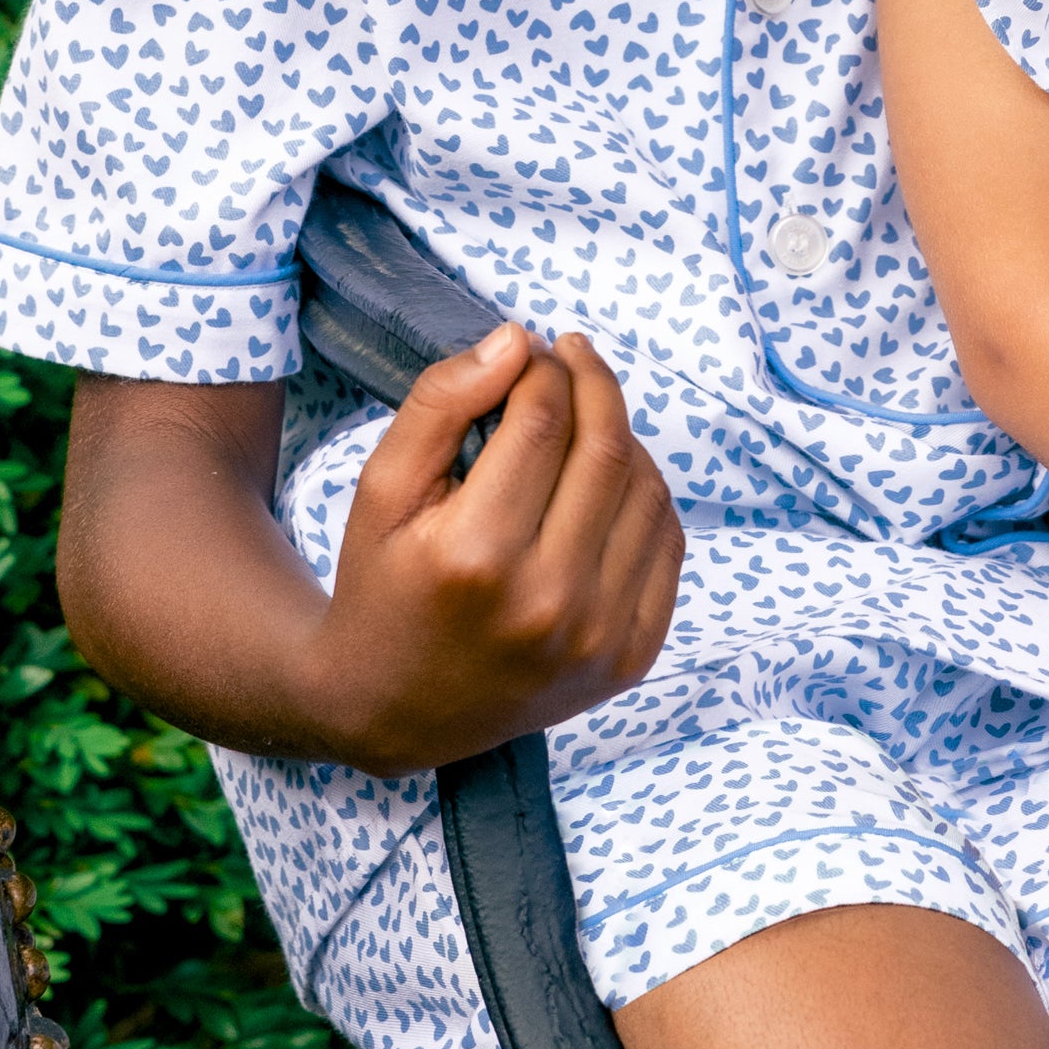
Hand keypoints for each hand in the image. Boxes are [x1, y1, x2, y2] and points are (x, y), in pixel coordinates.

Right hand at [310, 324, 682, 775]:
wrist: (394, 709)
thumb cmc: (383, 585)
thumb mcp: (381, 488)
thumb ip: (440, 403)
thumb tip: (516, 340)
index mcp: (475, 556)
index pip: (543, 421)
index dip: (543, 367)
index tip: (532, 349)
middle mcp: (548, 600)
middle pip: (606, 448)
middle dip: (591, 383)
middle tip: (570, 355)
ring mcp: (599, 635)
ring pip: (648, 489)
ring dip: (622, 435)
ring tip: (584, 420)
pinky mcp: (632, 656)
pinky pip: (666, 542)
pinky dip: (645, 495)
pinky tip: (607, 480)